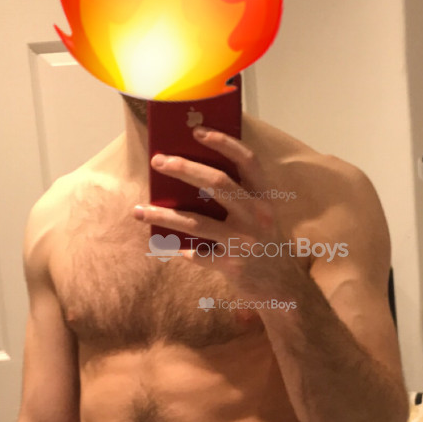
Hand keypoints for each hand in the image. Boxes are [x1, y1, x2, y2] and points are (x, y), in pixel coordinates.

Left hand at [133, 125, 303, 303]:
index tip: (198, 131)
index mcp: (265, 198)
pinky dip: (179, 250)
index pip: (248, 161)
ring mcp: (245, 240)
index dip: (224, 143)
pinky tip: (165, 246)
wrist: (284, 290)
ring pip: (196, 221)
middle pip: (217, 182)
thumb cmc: (266, 247)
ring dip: (163, 215)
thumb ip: (238, 199)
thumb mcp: (263, 218)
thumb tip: (191, 181)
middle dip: (184, 169)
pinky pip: (196, 254)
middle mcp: (257, 215)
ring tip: (138, 210)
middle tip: (159, 160)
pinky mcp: (232, 265)